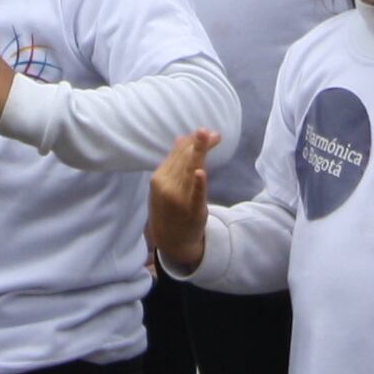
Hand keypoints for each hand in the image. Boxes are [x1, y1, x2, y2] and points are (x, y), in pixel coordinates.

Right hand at [147, 129, 215, 274]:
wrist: (171, 241)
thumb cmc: (169, 209)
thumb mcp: (165, 185)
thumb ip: (173, 162)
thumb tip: (180, 137)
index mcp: (158, 178)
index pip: (177, 154)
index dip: (192, 141)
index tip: (206, 132)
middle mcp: (166, 186)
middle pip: (185, 159)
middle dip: (200, 144)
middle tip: (214, 133)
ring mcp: (178, 198)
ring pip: (191, 170)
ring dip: (201, 153)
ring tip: (211, 137)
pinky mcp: (192, 210)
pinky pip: (195, 195)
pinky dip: (198, 183)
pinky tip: (201, 172)